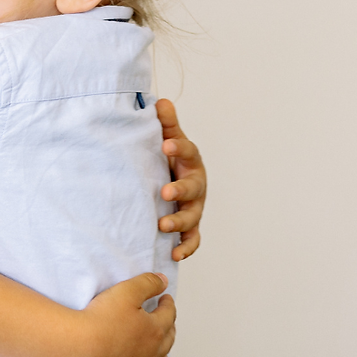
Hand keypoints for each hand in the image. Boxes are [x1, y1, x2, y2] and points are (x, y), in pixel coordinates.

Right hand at [74, 272, 174, 356]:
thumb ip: (147, 283)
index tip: (165, 299)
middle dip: (168, 330)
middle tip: (165, 322)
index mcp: (154, 331)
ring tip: (160, 355)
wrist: (80, 346)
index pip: (168, 315)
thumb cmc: (101, 318)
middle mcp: (150, 356)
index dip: (168, 305)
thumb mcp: (126, 291)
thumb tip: (164, 281)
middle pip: (166, 343)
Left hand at [156, 98, 205, 260]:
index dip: (178, 146)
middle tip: (165, 192)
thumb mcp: (167, 139)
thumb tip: (161, 101)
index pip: (187, 150)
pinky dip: (186, 247)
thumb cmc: (168, 160)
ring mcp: (194, 206)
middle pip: (193, 187)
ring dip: (179, 222)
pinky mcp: (190, 226)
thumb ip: (165, 124)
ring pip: (192, 216)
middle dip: (180, 190)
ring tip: (163, 226)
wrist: (171, 182)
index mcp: (189, 160)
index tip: (166, 143)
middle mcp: (195, 184)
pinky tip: (174, 254)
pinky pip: (192, 239)